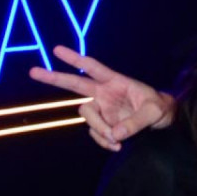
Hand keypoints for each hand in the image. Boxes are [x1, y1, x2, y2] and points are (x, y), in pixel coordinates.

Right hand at [29, 47, 173, 150]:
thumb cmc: (160, 109)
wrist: (163, 121)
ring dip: (100, 130)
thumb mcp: (155, 112)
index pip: (92, 67)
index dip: (75, 58)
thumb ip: (136, 122)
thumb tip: (116, 134)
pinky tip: (118, 145)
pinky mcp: (103, 125)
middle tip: (33, 71)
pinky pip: (96, 134)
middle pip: (74, 84)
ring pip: (87, 117)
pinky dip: (105, 141)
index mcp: (115, 82)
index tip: (56, 50)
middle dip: (54, 78)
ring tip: (119, 140)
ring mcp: (101, 110)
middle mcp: (104, 94)